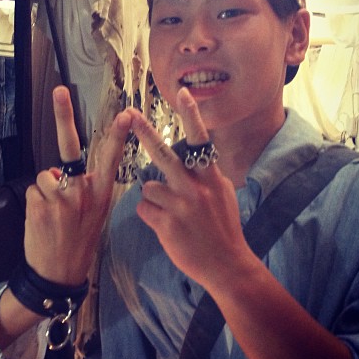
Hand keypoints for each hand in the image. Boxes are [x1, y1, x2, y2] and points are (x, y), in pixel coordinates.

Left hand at [23, 85, 130, 285]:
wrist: (58, 275)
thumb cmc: (79, 242)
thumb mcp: (96, 216)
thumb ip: (86, 190)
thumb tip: (61, 172)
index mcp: (101, 194)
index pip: (111, 158)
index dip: (117, 135)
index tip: (126, 114)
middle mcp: (83, 193)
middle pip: (69, 148)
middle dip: (64, 115)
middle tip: (60, 91)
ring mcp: (61, 198)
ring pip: (45, 176)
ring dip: (45, 191)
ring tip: (52, 216)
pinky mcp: (39, 204)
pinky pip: (33, 189)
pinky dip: (35, 202)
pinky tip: (42, 221)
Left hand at [128, 87, 248, 290]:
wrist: (228, 265)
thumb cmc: (224, 228)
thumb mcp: (222, 195)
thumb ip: (205, 175)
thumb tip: (191, 158)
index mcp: (211, 177)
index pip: (200, 139)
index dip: (191, 115)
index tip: (182, 92)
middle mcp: (196, 187)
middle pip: (163, 154)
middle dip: (144, 132)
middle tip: (130, 115)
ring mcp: (181, 206)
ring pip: (148, 186)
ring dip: (153, 198)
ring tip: (171, 214)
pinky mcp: (167, 224)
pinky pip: (144, 208)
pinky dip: (149, 215)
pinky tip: (165, 226)